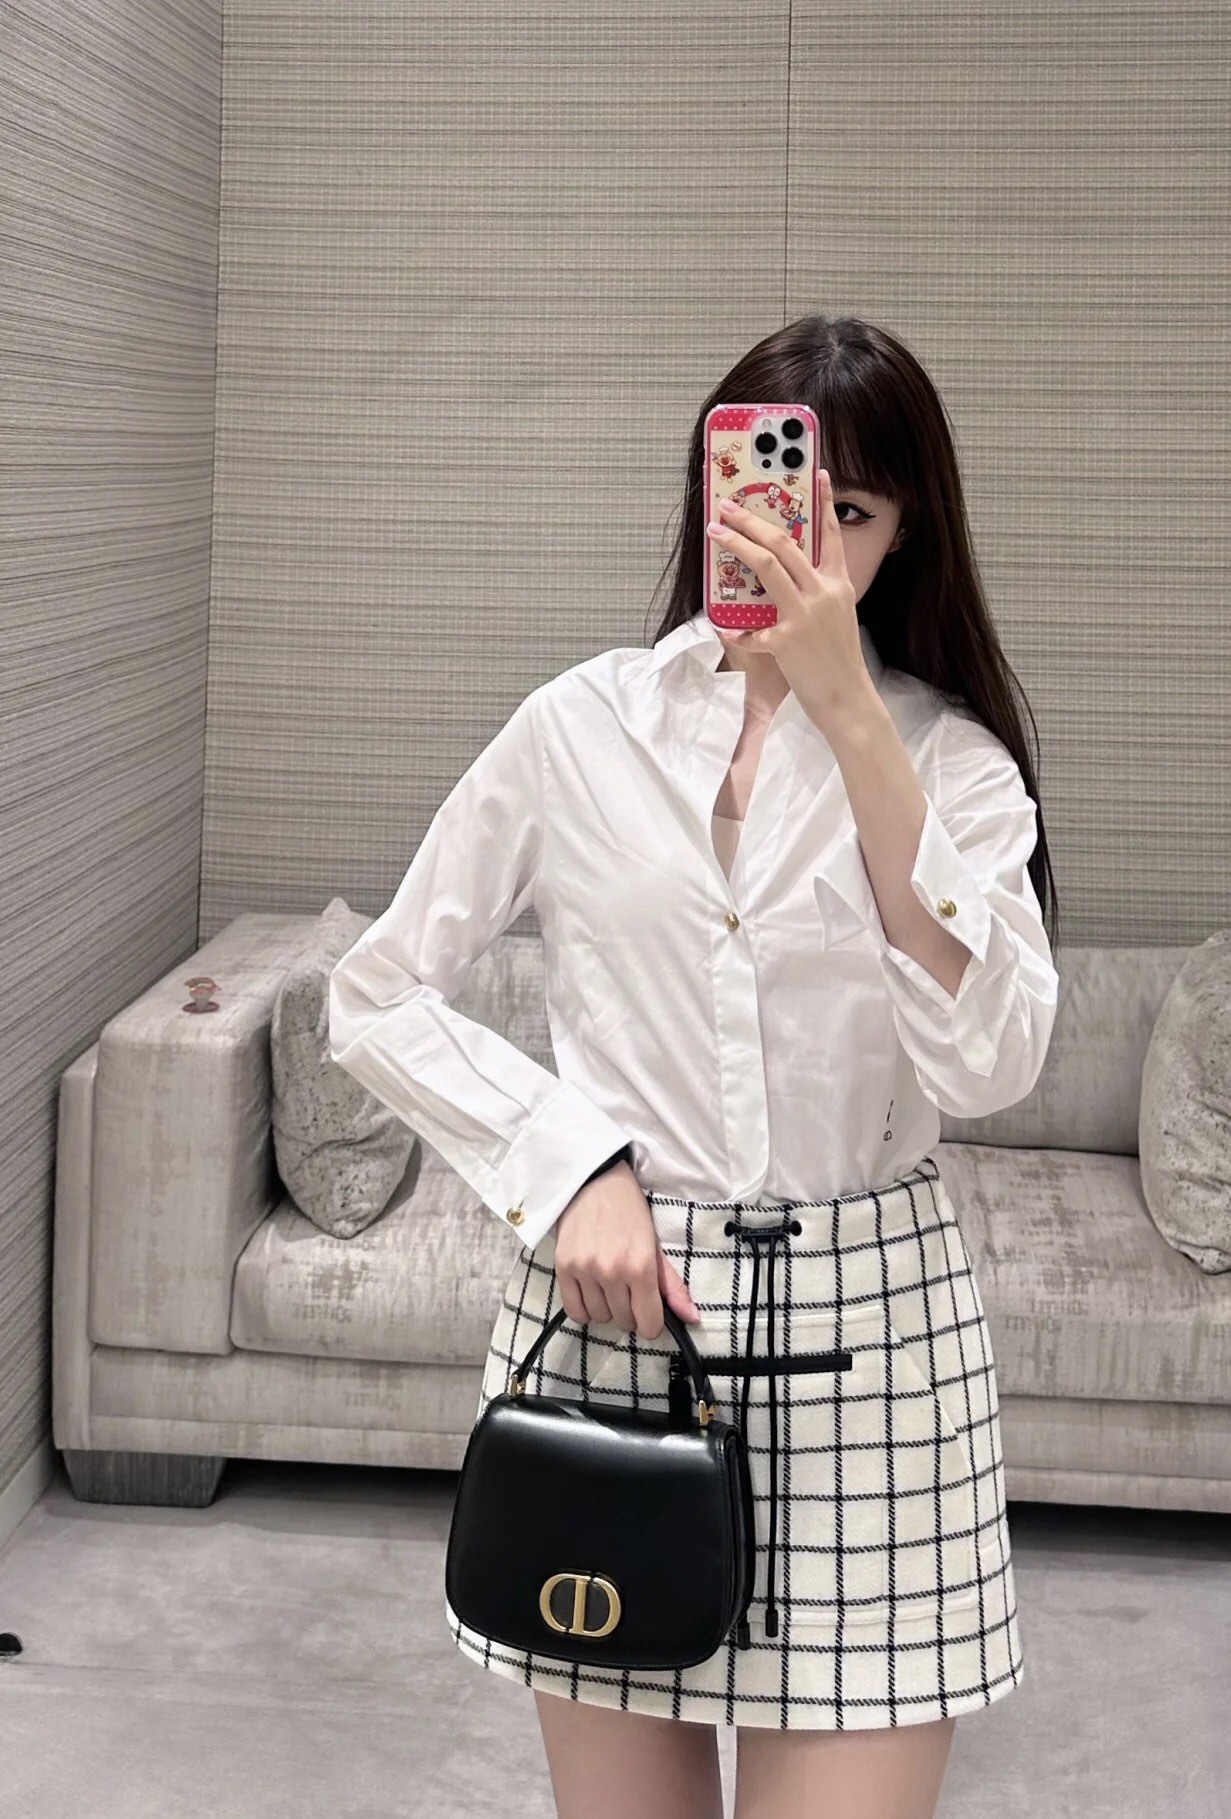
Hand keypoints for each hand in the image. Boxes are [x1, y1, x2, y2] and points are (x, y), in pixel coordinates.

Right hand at [553, 1160, 701, 1340]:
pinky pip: (574, 1311)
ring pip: (600, 1317)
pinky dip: (585, 1310)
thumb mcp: (656, 1246)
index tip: (650, 1315)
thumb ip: (672, 1285)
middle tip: (630, 1293)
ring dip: (608, 1310)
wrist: (595, 1182)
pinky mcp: (563, 1268)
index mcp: (641, 1266)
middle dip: (630, 1313)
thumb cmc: (630, 1212)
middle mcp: (612, 1272)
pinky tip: (592, 1295)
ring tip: (609, 1289)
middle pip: (624, 1322)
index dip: (652, 1325)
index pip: (648, 1323)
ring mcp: (585, 1271)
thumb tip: (692, 1318)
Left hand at [705, 470, 874, 734]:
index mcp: (838, 585)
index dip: (824, 502)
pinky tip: (725, 628)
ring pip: (767, 565)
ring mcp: (805, 614)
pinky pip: (751, 629)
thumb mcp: (836, 619)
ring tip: (716, 530)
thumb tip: (784, 580)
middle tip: (729, 506)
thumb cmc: (838, 662)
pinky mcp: (786, 640)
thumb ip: (815, 595)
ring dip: (737, 544)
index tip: (817, 473)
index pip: (832, 535)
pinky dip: (736, 630)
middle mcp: (822, 592)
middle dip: (753, 520)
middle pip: (784, 543)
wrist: (848, 700)